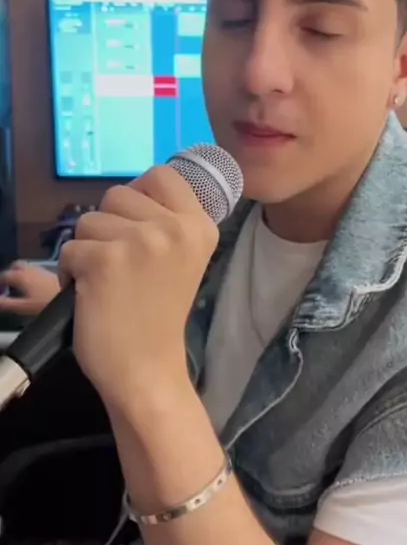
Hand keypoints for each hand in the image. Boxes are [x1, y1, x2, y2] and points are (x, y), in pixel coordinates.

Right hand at [0, 262, 60, 315]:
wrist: (72, 298)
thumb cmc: (45, 304)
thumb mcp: (23, 307)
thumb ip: (7, 303)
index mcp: (21, 275)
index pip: (4, 275)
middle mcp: (31, 269)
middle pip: (16, 266)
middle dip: (9, 273)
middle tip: (6, 284)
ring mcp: (42, 269)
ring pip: (27, 267)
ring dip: (20, 273)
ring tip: (18, 285)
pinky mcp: (52, 273)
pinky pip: (36, 270)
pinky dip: (30, 275)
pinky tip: (33, 286)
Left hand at [59, 166, 217, 411]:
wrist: (147, 370)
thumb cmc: (158, 317)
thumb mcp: (181, 260)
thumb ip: (165, 223)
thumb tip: (130, 193)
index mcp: (199, 227)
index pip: (162, 175)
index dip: (139, 195)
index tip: (136, 226)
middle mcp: (174, 228)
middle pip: (118, 194)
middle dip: (108, 226)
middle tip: (123, 266)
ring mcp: (141, 242)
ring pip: (89, 220)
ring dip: (88, 250)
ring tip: (108, 282)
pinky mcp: (105, 260)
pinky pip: (70, 249)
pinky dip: (72, 273)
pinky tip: (92, 295)